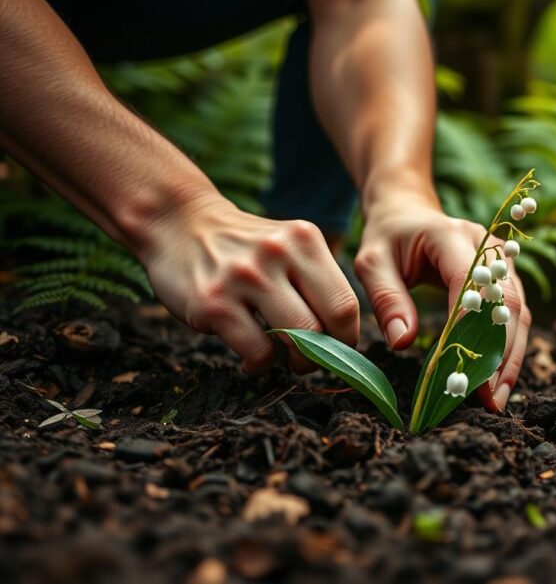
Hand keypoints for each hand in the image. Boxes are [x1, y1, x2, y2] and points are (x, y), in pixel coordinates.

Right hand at [140, 196, 359, 374]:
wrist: (177, 222)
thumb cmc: (243, 249)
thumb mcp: (287, 245)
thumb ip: (316, 281)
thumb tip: (344, 339)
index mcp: (304, 240)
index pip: (345, 303)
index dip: (347, 338)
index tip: (339, 350)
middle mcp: (278, 254)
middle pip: (326, 325)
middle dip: (324, 356)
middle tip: (310, 361)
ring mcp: (245, 278)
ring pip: (296, 340)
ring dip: (296, 362)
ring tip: (283, 358)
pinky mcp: (214, 303)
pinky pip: (257, 352)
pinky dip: (260, 365)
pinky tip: (252, 359)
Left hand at [356, 198, 531, 411]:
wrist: (408, 213)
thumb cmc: (388, 239)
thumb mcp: (372, 262)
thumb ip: (387, 299)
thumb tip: (402, 342)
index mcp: (452, 236)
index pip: (471, 283)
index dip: (469, 328)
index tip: (459, 371)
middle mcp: (487, 246)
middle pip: (505, 303)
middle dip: (499, 354)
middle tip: (488, 398)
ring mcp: (503, 262)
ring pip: (517, 314)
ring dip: (510, 359)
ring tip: (497, 400)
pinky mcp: (506, 279)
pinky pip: (514, 317)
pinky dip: (508, 351)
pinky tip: (498, 382)